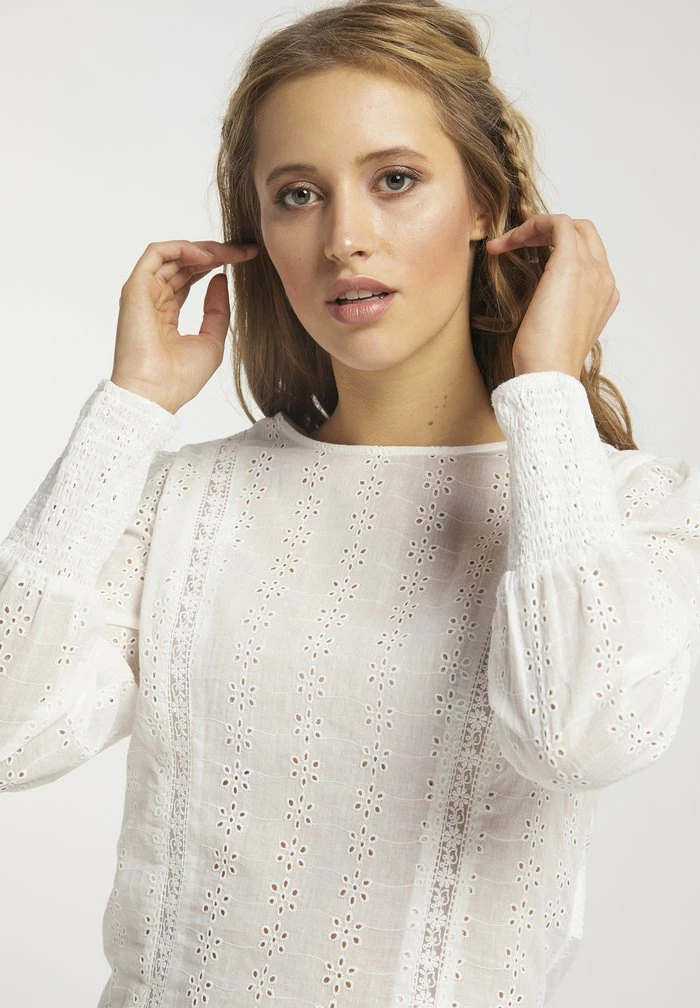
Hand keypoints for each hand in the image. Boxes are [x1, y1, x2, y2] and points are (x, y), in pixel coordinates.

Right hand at [112, 239, 258, 413]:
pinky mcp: (136, 287)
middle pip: (184, 263)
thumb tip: (220, 279)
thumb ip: (217, 310)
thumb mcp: (211, 341)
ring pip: (173, 255)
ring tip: (231, 253)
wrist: (156, 393)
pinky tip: (209, 258)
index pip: (191, 277)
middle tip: (245, 251)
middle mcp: (153, 298)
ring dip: (204, 250)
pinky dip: (183, 249)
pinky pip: (157, 253)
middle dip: (216, 253)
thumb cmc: (179, 377)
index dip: (217, 264)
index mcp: (167, 312)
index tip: (247, 259)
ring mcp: (143, 292)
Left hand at [486, 214, 619, 379]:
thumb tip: (539, 298)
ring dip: (532, 229)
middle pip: (583, 233)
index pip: (588, 254)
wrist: (549, 372)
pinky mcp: (571, 265)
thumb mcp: (557, 329)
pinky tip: (504, 243)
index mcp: (604, 295)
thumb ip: (558, 307)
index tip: (525, 254)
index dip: (555, 247)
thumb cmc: (546, 361)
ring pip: (569, 226)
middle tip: (515, 243)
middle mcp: (604, 278)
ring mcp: (592, 270)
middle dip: (547, 232)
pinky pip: (556, 224)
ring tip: (503, 244)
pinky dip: (530, 226)